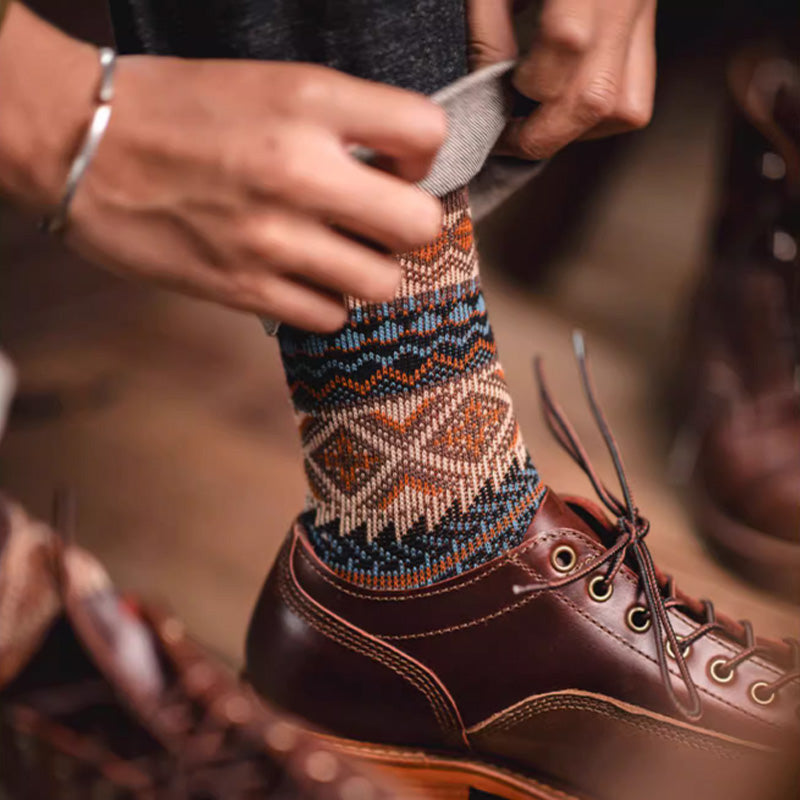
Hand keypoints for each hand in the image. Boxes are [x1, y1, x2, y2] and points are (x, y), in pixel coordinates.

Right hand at [0, 6, 445, 331]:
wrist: (82, 145)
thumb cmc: (176, 109)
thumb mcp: (268, 83)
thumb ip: (341, 121)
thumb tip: (397, 168)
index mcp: (309, 101)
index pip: (427, 134)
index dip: (422, 156)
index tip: (396, 166)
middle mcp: (299, 171)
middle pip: (420, 225)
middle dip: (408, 224)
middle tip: (378, 219)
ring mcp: (272, 238)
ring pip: (382, 283)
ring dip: (369, 270)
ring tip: (339, 252)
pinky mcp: (244, 289)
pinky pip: (329, 316)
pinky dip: (325, 301)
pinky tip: (301, 277)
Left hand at [468, 0, 655, 158]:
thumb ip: (488, 25)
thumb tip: (486, 87)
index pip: (566, 42)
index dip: (524, 84)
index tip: (495, 100)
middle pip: (599, 96)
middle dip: (546, 132)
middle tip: (509, 138)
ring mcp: (642, 13)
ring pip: (626, 106)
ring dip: (577, 131)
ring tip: (536, 121)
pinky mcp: (645, 26)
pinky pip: (636, 95)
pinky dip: (597, 117)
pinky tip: (562, 104)